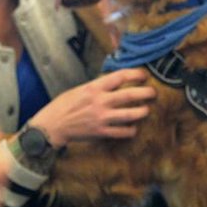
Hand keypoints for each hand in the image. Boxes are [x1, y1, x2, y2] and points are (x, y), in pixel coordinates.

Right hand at [30, 68, 155, 145]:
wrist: (53, 125)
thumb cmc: (64, 105)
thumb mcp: (80, 89)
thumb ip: (97, 87)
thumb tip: (115, 83)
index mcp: (94, 88)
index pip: (120, 76)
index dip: (135, 74)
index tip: (144, 75)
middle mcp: (100, 102)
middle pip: (130, 95)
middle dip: (145, 93)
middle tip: (153, 93)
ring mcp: (102, 118)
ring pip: (130, 115)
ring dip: (142, 112)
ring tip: (146, 110)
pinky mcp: (102, 132)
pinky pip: (123, 132)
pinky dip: (131, 130)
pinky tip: (133, 127)